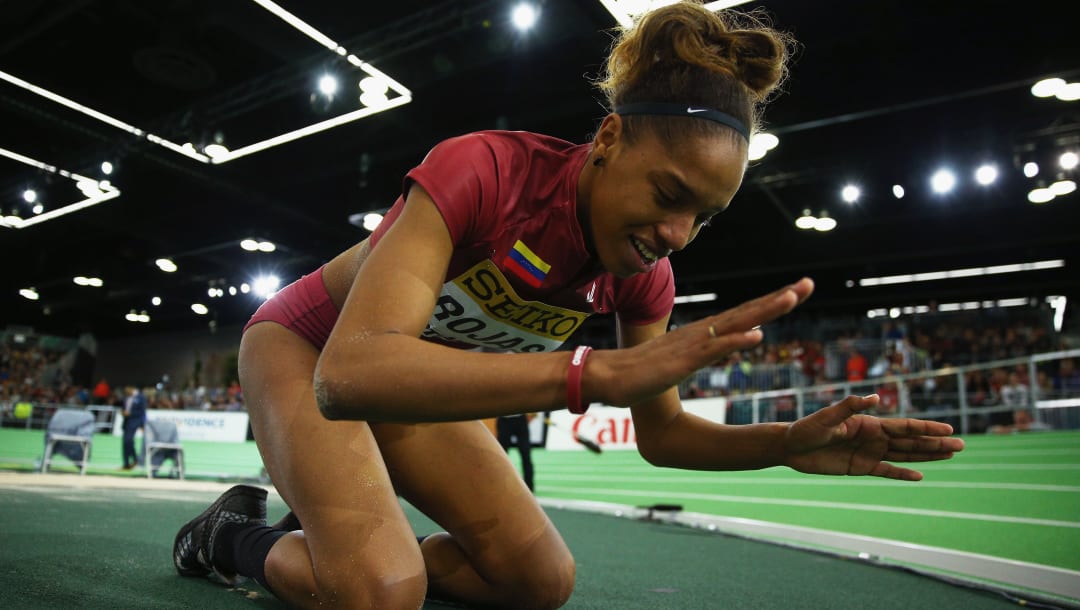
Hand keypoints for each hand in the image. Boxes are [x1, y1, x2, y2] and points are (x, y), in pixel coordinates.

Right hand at [598, 278, 813, 406]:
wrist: (606, 377)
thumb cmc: (638, 374)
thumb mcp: (677, 363)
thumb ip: (695, 355)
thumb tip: (712, 349)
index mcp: (702, 335)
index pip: (744, 315)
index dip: (771, 303)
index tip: (798, 291)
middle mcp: (701, 333)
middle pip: (747, 311)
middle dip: (780, 297)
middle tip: (809, 284)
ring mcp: (692, 345)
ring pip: (735, 323)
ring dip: (765, 310)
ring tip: (793, 297)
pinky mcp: (682, 361)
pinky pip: (713, 350)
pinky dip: (736, 341)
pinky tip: (757, 335)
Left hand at [783, 394, 963, 480]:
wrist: (791, 447)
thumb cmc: (807, 428)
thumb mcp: (827, 417)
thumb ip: (850, 407)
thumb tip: (875, 398)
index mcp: (869, 423)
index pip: (904, 427)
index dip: (927, 429)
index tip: (948, 430)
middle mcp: (873, 437)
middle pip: (911, 442)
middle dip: (935, 443)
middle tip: (961, 445)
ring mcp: (869, 452)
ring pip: (904, 455)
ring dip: (927, 456)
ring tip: (950, 455)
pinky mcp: (860, 467)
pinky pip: (886, 471)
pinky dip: (902, 474)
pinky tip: (920, 476)